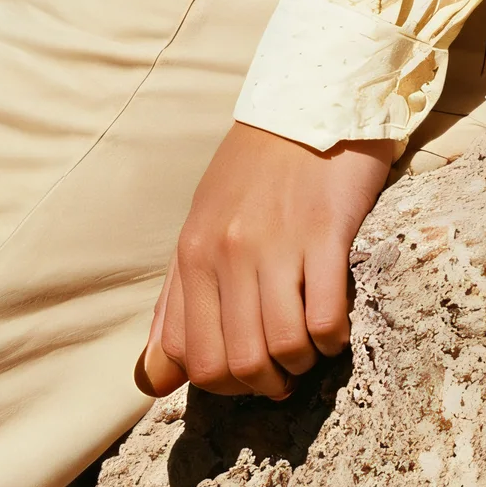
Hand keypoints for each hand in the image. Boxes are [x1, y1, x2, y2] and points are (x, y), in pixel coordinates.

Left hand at [139, 120, 394, 401]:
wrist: (308, 103)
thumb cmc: (255, 170)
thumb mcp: (203, 225)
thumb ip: (177, 300)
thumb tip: (151, 379)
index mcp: (193, 252)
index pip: (190, 356)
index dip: (223, 383)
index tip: (248, 370)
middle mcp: (228, 251)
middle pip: (238, 363)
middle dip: (265, 382)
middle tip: (284, 367)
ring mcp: (277, 243)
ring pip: (282, 349)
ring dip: (301, 363)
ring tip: (310, 344)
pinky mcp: (325, 235)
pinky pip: (325, 320)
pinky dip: (332, 339)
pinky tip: (334, 323)